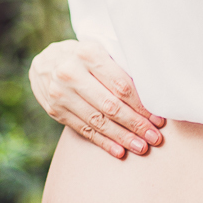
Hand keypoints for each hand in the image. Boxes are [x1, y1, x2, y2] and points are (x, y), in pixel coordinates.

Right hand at [29, 39, 164, 158]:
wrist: (45, 62)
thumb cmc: (84, 56)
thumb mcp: (101, 51)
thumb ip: (121, 68)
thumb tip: (153, 93)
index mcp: (88, 54)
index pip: (120, 85)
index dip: (141, 105)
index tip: (157, 118)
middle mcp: (71, 73)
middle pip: (110, 106)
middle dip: (135, 124)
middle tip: (154, 137)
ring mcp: (60, 94)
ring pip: (97, 121)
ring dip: (122, 137)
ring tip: (141, 147)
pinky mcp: (55, 111)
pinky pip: (83, 130)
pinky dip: (103, 142)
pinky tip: (119, 152)